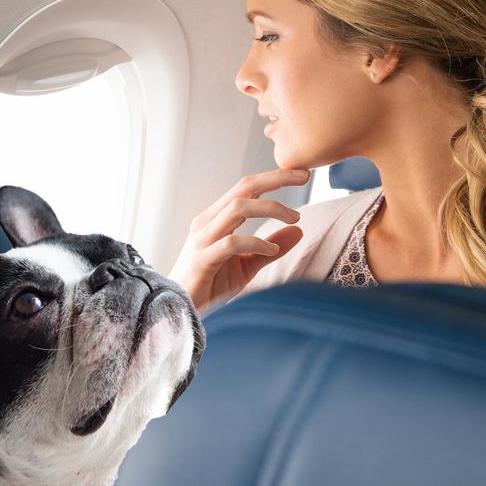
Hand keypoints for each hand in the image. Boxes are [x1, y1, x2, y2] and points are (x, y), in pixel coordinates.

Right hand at [169, 169, 309, 308]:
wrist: (181, 312)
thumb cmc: (210, 286)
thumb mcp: (246, 265)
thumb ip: (269, 247)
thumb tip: (299, 230)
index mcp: (217, 218)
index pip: (246, 188)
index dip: (274, 177)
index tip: (302, 173)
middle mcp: (207, 222)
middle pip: (243, 188)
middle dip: (275, 179)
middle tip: (304, 176)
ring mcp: (202, 240)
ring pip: (237, 209)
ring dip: (270, 208)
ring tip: (295, 218)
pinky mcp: (201, 261)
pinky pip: (231, 243)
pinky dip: (255, 242)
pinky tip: (273, 250)